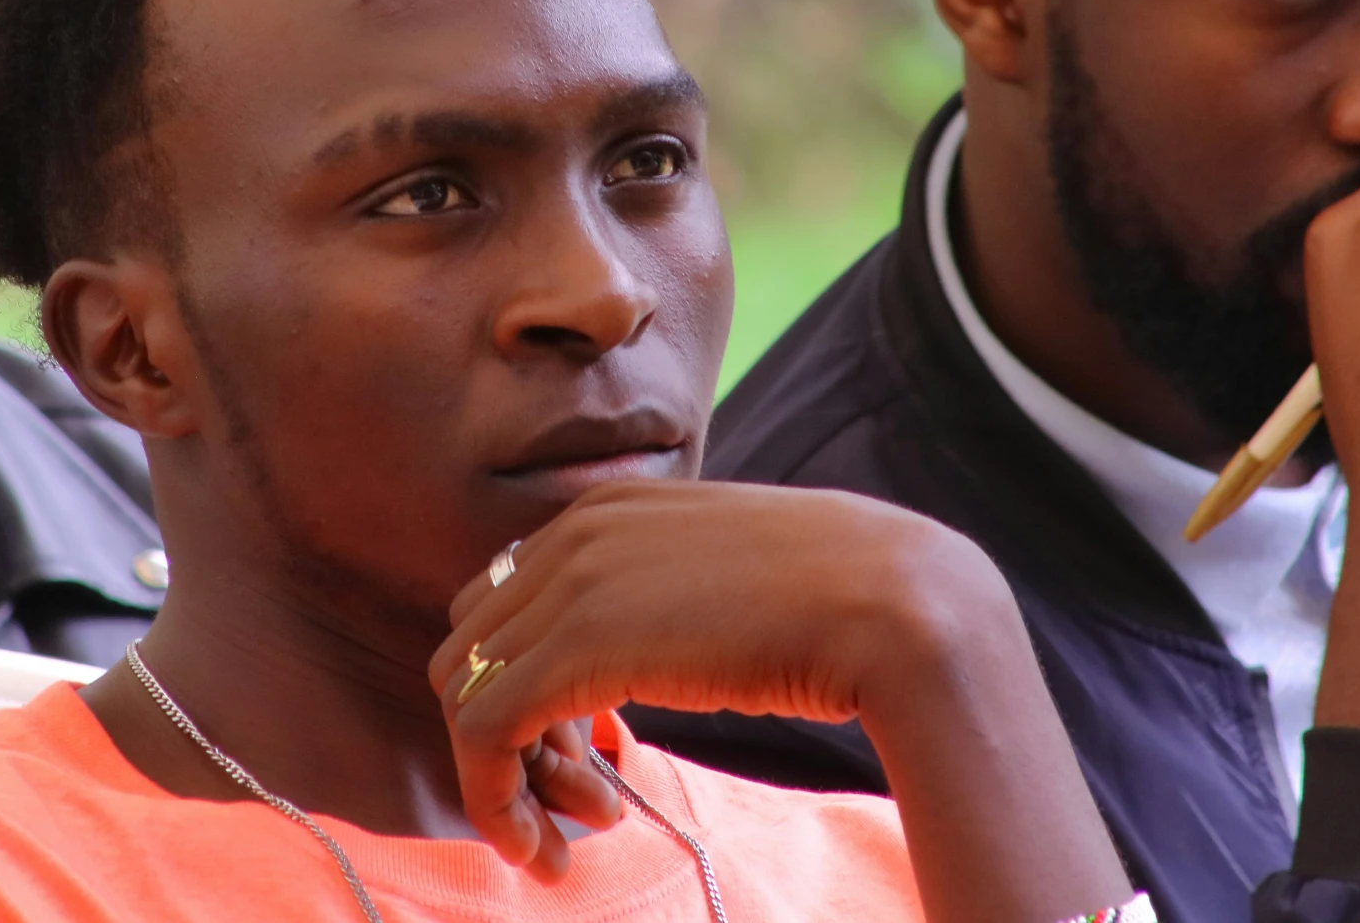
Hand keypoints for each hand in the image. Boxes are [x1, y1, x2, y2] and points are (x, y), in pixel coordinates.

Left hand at [431, 479, 1130, 922]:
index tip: (592, 753)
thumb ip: (666, 593)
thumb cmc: (841, 599)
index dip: (536, 685)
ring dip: (509, 777)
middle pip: (475, 643)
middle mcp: (572, 532)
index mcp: (608, 509)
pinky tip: (553, 851)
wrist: (896, 605)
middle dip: (516, 730)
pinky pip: (479, 732)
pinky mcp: (568, 651)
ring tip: (586, 829)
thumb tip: (647, 647)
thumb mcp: (726, 577)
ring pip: (464, 689)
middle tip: (589, 797)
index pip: (512, 601)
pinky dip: (496, 801)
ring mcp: (566, 585)